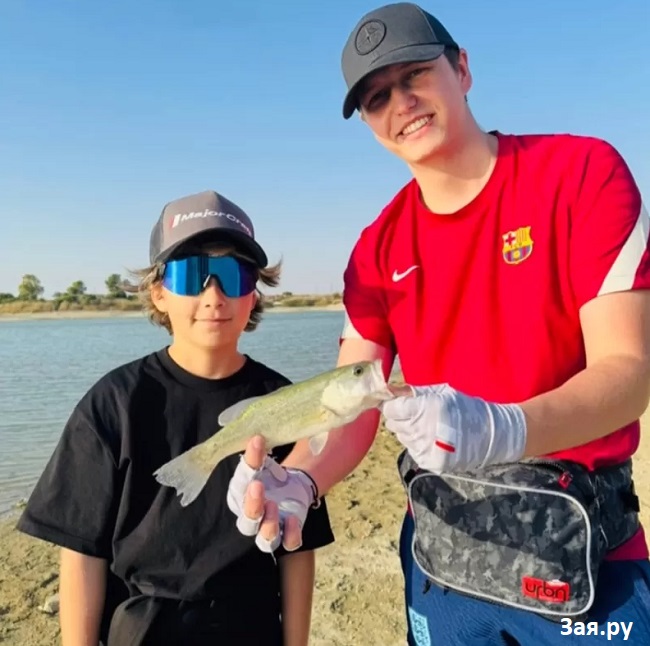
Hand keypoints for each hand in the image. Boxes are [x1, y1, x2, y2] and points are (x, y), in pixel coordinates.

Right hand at [226, 436, 316, 552]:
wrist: (289, 486)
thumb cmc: (268, 475)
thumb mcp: (263, 461)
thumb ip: (257, 453)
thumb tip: (256, 437)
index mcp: (240, 496)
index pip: (238, 486)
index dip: (245, 470)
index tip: (257, 444)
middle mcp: (251, 516)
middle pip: (246, 522)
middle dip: (251, 505)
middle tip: (257, 486)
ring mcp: (269, 528)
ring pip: (265, 540)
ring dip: (268, 526)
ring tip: (273, 505)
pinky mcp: (287, 533)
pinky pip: (288, 543)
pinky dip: (290, 535)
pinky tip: (293, 519)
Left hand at [381, 384, 526, 472]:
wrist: (488, 434)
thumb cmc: (462, 408)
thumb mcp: (438, 392)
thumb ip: (410, 392)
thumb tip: (385, 390)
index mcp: (425, 408)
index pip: (390, 409)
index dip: (392, 406)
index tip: (398, 404)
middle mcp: (423, 429)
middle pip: (393, 424)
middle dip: (400, 418)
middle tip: (415, 415)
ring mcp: (426, 448)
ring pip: (401, 438)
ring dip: (409, 431)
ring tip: (428, 427)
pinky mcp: (430, 462)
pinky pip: (411, 450)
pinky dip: (417, 444)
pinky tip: (432, 438)